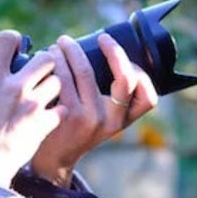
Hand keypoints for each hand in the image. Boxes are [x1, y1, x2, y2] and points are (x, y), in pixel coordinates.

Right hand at [0, 31, 62, 189]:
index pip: (8, 40)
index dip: (13, 41)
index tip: (16, 50)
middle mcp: (15, 87)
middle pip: (46, 58)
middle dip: (45, 63)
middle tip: (40, 73)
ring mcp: (33, 105)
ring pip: (59, 81)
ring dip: (54, 86)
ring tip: (46, 94)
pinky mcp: (45, 122)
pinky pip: (62, 108)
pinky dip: (58, 112)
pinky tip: (50, 115)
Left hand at [27, 35, 159, 186]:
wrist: (48, 160)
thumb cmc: (74, 132)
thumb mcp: (101, 123)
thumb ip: (111, 99)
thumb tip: (112, 55)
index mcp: (121, 122)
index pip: (148, 98)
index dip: (142, 74)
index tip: (129, 64)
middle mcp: (109, 121)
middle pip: (123, 77)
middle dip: (114, 50)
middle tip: (103, 38)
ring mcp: (87, 118)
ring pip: (86, 71)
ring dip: (73, 50)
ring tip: (63, 43)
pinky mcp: (64, 114)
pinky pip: (63, 78)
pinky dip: (56, 62)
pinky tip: (49, 57)